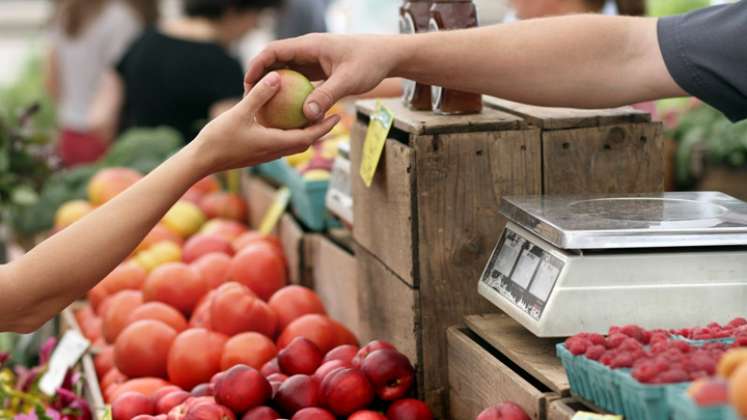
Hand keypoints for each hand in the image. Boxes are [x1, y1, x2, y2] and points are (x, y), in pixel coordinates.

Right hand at [191, 71, 339, 173]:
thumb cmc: (219, 138)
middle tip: (332, 114)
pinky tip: (284, 118)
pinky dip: (288, 131)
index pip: (308, 137)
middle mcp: (274, 152)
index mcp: (275, 144)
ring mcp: (266, 154)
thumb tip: (277, 76)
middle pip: (305, 142)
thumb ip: (259, 95)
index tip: (338, 116)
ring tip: (312, 115)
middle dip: (320, 130)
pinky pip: (280, 141)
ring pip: (293, 143)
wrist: (201, 161)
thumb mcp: (240, 112)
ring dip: (305, 132)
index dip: (324, 127)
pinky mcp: (257, 153)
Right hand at [245, 33, 399, 121]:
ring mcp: (313, 60)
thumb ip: (327, 96)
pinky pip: (298, 80)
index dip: (257, 65)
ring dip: (274, 86)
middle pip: (275, 61)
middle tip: (249, 99)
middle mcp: (308, 50)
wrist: (387, 56)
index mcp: (310, 46)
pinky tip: (286, 111)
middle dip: (260, 78)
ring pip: (286, 71)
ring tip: (262, 106)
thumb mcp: (348, 81)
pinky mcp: (319, 70)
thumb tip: (307, 115)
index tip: (247, 84)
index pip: (274, 51)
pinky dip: (290, 92)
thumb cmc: (370, 63)